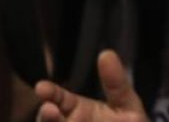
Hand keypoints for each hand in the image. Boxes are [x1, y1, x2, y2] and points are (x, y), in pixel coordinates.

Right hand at [34, 50, 148, 121]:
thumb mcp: (127, 104)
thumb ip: (116, 83)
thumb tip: (107, 53)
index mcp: (78, 110)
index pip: (58, 99)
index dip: (50, 93)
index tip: (42, 87)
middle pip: (48, 120)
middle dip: (45, 116)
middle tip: (49, 110)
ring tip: (53, 116)